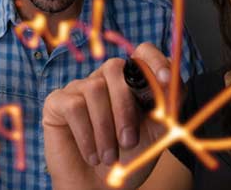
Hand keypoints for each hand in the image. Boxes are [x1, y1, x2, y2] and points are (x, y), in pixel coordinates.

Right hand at [42, 43, 171, 188]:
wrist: (99, 188)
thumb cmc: (128, 160)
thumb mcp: (157, 134)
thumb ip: (167, 106)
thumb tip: (173, 81)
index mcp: (131, 83)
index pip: (142, 53)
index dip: (154, 60)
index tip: (166, 80)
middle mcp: (105, 80)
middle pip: (115, 69)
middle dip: (125, 107)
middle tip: (128, 141)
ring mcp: (79, 88)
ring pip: (94, 89)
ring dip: (105, 129)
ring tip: (108, 157)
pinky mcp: (57, 102)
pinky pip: (74, 105)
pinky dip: (86, 134)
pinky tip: (92, 154)